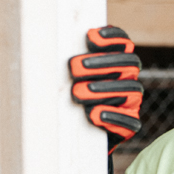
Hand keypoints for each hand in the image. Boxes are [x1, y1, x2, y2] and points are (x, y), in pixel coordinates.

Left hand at [69, 26, 143, 153]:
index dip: (112, 37)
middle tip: (74, 67)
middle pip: (128, 64)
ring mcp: (130, 102)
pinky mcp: (128, 125)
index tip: (90, 36)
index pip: (123, 44)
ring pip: (130, 90)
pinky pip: (129, 122)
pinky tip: (93, 115)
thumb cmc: (66, 100)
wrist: (76, 137)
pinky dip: (112, 117)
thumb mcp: (65, 80)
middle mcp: (128, 79)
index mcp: (117, 63)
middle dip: (102, 63)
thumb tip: (43, 51)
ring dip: (104, 89)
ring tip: (79, 92)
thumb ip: (66, 66)